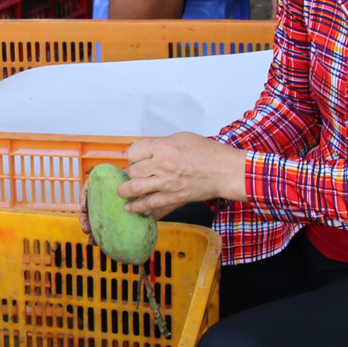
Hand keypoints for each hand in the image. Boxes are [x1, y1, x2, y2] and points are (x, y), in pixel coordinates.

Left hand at [118, 132, 247, 215]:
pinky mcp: (172, 197)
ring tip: (122, 193)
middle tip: (129, 177)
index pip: (132, 152)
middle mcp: (161, 164)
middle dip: (128, 174)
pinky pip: (149, 204)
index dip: (133, 156)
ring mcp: (166, 183)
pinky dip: (137, 208)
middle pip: (131, 171)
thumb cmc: (207, 153)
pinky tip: (131, 208)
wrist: (225, 171)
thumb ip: (160, 144)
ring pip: (133, 189)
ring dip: (125, 192)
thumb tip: (144, 151)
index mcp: (163, 147)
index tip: (136, 159)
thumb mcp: (181, 138)